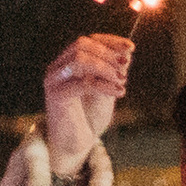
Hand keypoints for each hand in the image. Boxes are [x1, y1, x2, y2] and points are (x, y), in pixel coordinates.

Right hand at [42, 34, 132, 173]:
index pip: (88, 41)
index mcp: (69, 62)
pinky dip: (105, 86)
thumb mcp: (107, 90)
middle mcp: (59, 67)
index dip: (110, 41)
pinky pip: (83, 83)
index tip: (131, 47)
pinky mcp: (57, 96)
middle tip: (125, 69)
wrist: (75, 144)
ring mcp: (55, 80)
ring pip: (80, 59)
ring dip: (106, 68)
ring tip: (122, 82)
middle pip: (82, 45)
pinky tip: (120, 92)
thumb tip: (128, 49)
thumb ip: (114, 71)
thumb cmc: (90, 117)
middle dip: (108, 54)